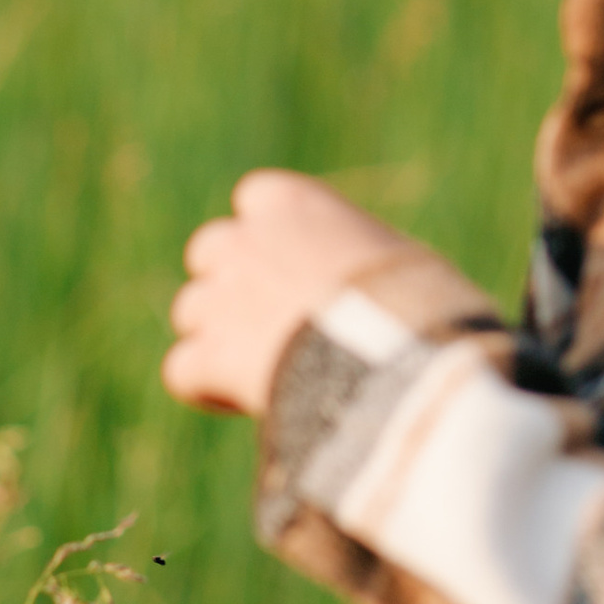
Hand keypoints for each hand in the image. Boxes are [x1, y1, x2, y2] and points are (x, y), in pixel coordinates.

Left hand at [164, 171, 407, 419]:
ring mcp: (218, 296)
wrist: (395, 353)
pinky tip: (241, 402)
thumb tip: (381, 289)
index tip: (299, 274)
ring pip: (192, 310)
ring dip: (219, 336)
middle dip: (233, 284)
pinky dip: (205, 387)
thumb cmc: (422, 304)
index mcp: (293, 202)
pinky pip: (182, 369)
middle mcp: (244, 239)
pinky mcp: (207, 355)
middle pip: (211, 252)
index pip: (258, 201)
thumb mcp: (407, 262)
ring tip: (267, 368)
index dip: (271, 240)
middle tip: (274, 323)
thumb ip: (364, 262)